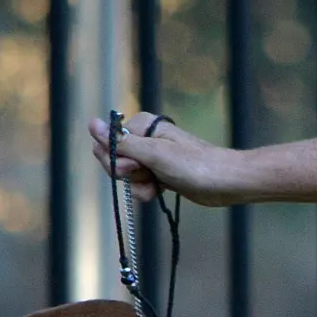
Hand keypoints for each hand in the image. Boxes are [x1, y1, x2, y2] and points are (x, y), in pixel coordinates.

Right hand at [87, 113, 243, 206]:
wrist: (225, 183)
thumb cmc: (194, 165)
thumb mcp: (154, 154)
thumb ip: (121, 144)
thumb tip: (91, 124)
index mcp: (140, 125)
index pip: (105, 143)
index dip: (116, 160)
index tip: (136, 166)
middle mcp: (143, 138)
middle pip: (113, 159)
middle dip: (127, 174)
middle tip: (148, 174)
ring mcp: (151, 158)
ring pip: (126, 176)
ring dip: (138, 185)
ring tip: (157, 184)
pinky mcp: (159, 174)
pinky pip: (139, 184)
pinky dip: (146, 191)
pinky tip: (158, 192)